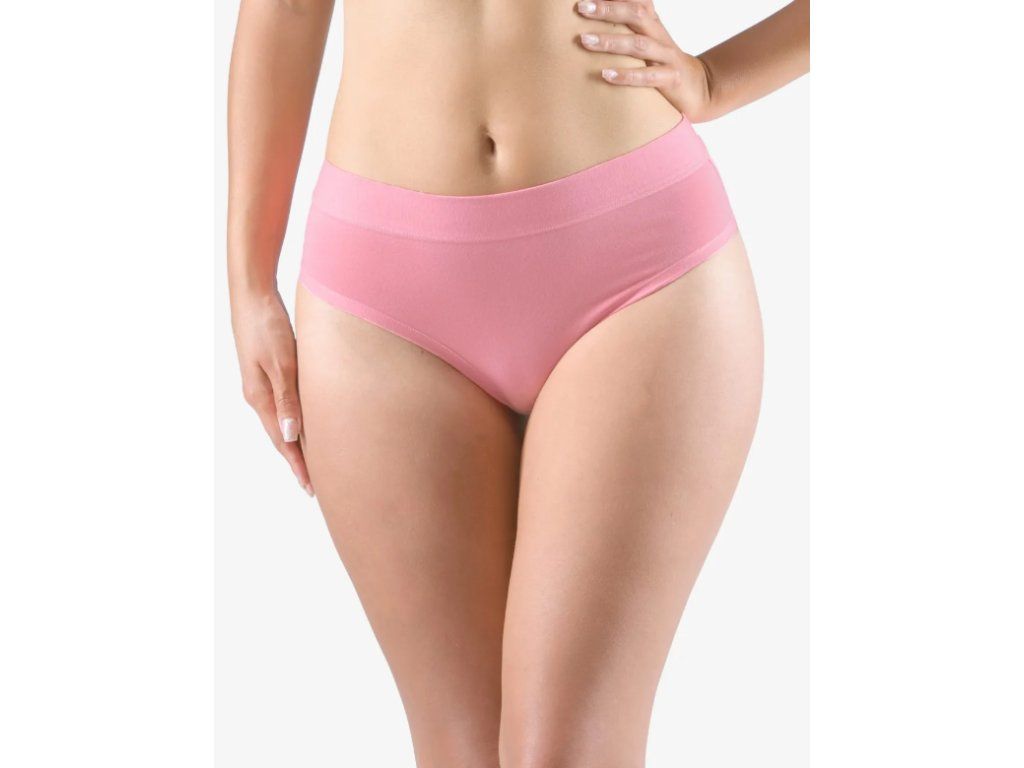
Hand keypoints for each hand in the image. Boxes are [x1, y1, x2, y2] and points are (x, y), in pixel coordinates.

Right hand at [231, 290, 312, 496]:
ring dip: (297, 443)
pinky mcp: (268, 372)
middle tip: (316, 484)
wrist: (252, 295)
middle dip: (298, 461)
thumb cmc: (267, 325)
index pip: (283, 441)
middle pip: (282, 437)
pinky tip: (306, 425)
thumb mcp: (281, 362)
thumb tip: (292, 437)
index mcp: (261, 397)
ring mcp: (262, 384)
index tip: (312, 488)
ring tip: (313, 461)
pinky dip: (296, 422)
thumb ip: (288, 399)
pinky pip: (284, 406)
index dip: (298, 465)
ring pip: (283, 422)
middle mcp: (259, 396)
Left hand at [576, 0, 712, 121]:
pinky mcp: (672, 80)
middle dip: (608, 10)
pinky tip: (606, 74)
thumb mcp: (648, 42)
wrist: (701, 89)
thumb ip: (629, 29)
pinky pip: (648, 77)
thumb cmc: (664, 66)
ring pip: (639, 45)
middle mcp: (659, 37)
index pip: (636, 2)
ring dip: (610, 41)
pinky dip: (626, 76)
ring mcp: (667, 58)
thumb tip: (599, 18)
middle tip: (581, 8)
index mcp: (652, 26)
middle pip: (636, 15)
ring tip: (585, 40)